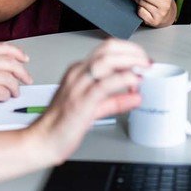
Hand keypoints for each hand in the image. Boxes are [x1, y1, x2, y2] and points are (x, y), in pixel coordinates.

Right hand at [0, 43, 33, 107]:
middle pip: (13, 65)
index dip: (18, 54)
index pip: (6, 49)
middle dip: (23, 73)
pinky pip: (3, 94)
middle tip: (27, 79)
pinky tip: (3, 98)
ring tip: (14, 93)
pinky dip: (6, 97)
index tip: (24, 59)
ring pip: (10, 81)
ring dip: (15, 88)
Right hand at [29, 39, 149, 162]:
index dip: (129, 50)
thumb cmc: (63, 124)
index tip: (143, 60)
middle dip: (133, 51)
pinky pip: (104, 85)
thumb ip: (116, 101)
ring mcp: (78, 86)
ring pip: (106, 61)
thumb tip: (136, 96)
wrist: (43, 141)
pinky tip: (133, 84)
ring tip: (143, 71)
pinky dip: (122, 80)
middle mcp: (78, 74)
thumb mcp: (94, 107)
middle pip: (108, 49)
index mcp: (79, 71)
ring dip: (130, 62)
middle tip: (147, 63)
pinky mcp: (81, 102)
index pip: (107, 49)